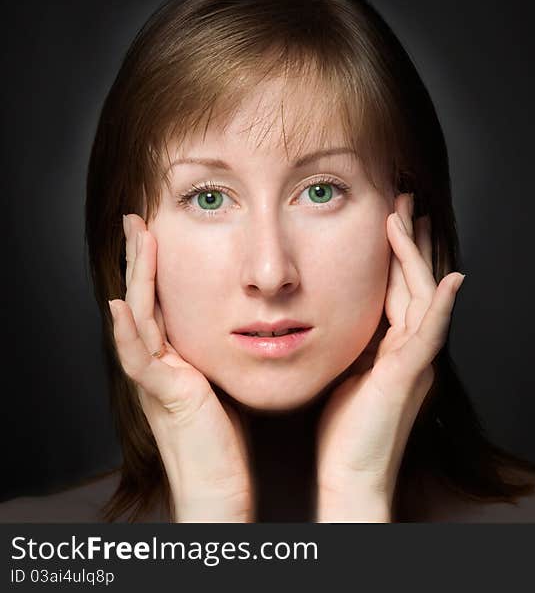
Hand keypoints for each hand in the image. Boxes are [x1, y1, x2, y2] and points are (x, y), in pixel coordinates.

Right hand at [108, 214, 253, 521]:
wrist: (216, 485)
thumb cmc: (225, 438)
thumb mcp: (222, 381)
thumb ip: (220, 354)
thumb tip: (243, 326)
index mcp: (173, 358)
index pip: (162, 301)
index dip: (157, 266)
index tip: (159, 230)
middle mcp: (158, 363)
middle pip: (144, 299)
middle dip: (140, 258)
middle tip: (137, 218)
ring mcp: (156, 379)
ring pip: (138, 317)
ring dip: (135, 277)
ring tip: (134, 239)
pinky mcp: (163, 396)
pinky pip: (139, 358)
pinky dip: (128, 332)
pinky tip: (121, 305)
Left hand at [314, 193, 465, 520]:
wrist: (353, 476)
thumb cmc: (345, 433)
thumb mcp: (348, 375)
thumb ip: (356, 345)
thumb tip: (343, 318)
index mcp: (396, 348)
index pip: (401, 288)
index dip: (399, 252)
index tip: (392, 218)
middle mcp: (412, 348)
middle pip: (416, 282)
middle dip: (411, 239)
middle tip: (406, 199)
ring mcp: (415, 360)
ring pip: (423, 295)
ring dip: (416, 254)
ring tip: (406, 214)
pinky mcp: (410, 374)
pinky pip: (431, 332)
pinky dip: (441, 304)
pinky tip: (451, 278)